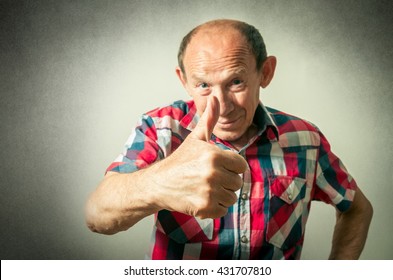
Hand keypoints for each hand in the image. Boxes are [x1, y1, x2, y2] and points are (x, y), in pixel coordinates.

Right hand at [151, 95, 247, 218]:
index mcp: (214, 155)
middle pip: (237, 182)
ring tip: (204, 188)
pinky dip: (214, 207)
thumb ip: (209, 119)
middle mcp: (213, 173)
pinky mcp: (204, 208)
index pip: (241, 165)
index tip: (217, 167)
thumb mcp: (195, 138)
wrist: (158, 184)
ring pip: (232, 197)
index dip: (230, 166)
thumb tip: (215, 97)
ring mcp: (209, 192)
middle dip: (225, 181)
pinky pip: (223, 210)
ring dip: (221, 195)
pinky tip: (201, 198)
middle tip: (207, 178)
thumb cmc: (179, 161)